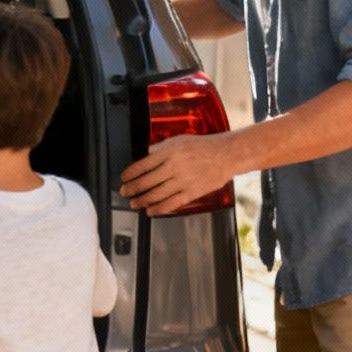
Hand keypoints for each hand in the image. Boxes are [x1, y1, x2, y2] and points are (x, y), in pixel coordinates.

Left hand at [120, 133, 238, 215]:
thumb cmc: (204, 146)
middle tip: (124, 192)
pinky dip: (159, 208)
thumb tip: (145, 155)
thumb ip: (160, 148)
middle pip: (146, 181)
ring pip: (156, 194)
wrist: (227, 154)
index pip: (142, 165)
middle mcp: (173, 167)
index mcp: (168, 152)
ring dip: (142, 200)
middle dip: (131, 189)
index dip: (129, 174)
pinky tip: (151, 210)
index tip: (124, 178)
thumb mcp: (178, 140)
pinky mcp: (192, 192)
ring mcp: (183, 181)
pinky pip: (172, 203)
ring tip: (134, 203)